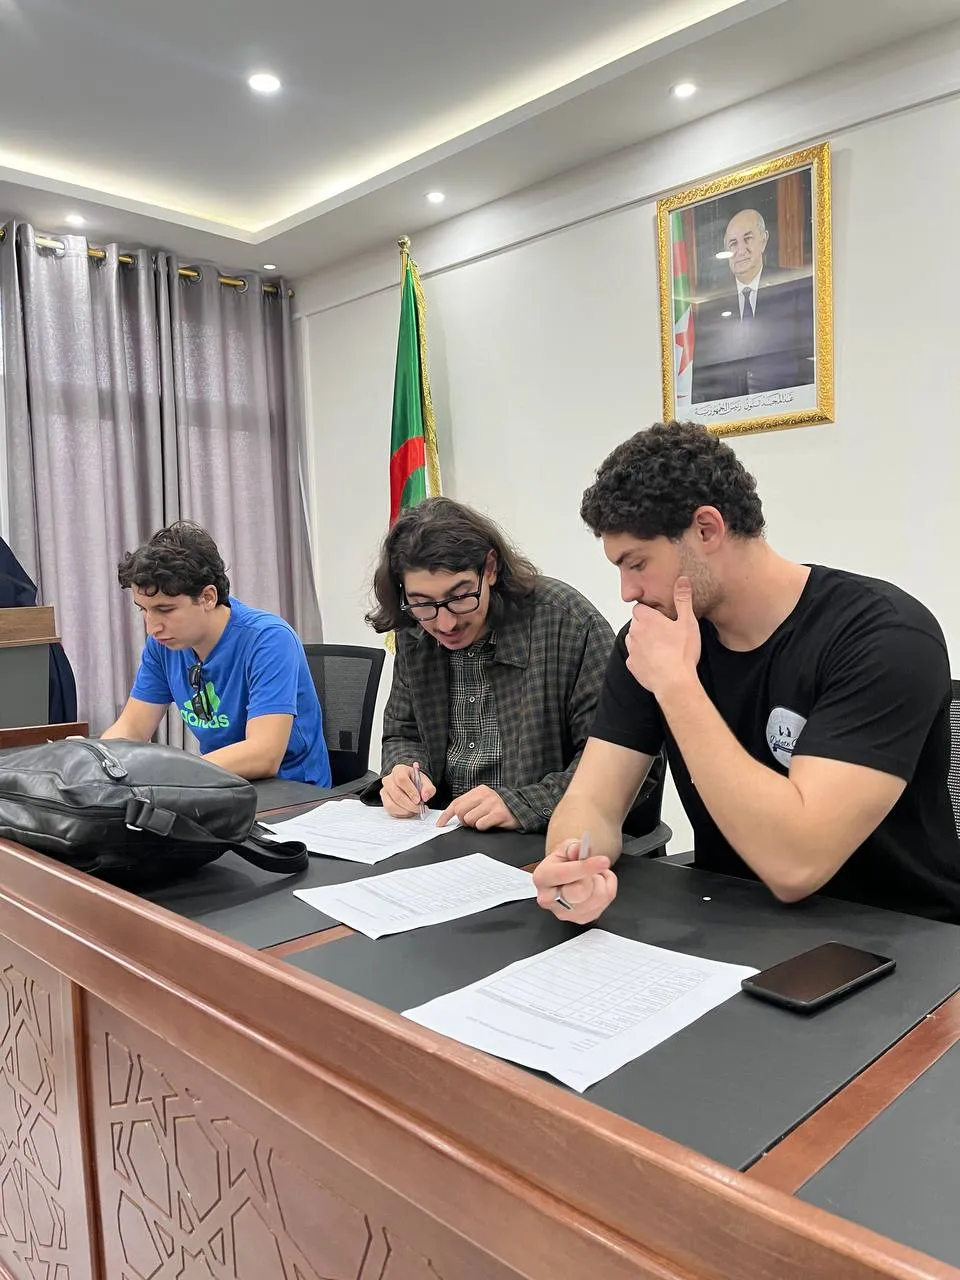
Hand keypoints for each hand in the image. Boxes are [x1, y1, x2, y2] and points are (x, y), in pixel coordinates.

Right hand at [381, 763, 435, 817]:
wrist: (411, 786)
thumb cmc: (416, 782)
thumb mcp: (426, 782)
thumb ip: (428, 788)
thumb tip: (425, 797)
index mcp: (399, 770)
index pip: (401, 779)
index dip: (410, 791)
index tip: (418, 799)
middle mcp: (388, 780)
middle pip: (396, 794)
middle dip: (409, 804)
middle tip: (419, 808)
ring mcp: (384, 791)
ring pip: (391, 804)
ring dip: (405, 811)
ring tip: (415, 810)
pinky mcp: (384, 801)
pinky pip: (390, 811)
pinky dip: (401, 814)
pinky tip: (409, 811)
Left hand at [438, 786, 518, 830]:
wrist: (522, 807)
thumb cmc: (499, 807)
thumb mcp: (483, 801)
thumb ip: (470, 805)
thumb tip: (453, 816)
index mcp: (478, 791)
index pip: (456, 802)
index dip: (446, 815)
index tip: (440, 824)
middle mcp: (484, 795)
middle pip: (460, 811)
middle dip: (463, 821)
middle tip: (472, 822)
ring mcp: (492, 803)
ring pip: (469, 819)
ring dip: (474, 825)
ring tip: (484, 821)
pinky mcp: (499, 813)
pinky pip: (481, 825)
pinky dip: (483, 827)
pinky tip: (491, 824)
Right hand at [532, 838, 616, 924]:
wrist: (562, 879)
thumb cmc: (563, 864)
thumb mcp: (565, 849)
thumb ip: (572, 847)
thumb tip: (578, 850)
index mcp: (542, 878)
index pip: (564, 874)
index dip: (585, 867)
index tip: (603, 860)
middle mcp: (549, 900)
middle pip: (581, 891)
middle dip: (592, 876)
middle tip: (593, 868)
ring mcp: (565, 913)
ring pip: (598, 898)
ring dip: (602, 881)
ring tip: (595, 875)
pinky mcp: (581, 919)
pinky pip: (605, 904)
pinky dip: (607, 889)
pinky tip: (597, 884)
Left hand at [625, 576, 700, 697]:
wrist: (674, 681)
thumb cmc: (682, 651)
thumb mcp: (687, 622)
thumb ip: (683, 599)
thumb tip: (682, 579)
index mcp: (646, 619)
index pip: (640, 607)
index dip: (650, 610)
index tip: (661, 616)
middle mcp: (634, 632)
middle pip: (636, 623)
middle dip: (647, 625)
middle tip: (665, 632)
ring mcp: (631, 650)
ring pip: (633, 639)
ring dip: (643, 640)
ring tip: (661, 647)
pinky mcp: (632, 665)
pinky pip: (635, 657)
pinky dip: (642, 657)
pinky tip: (656, 661)